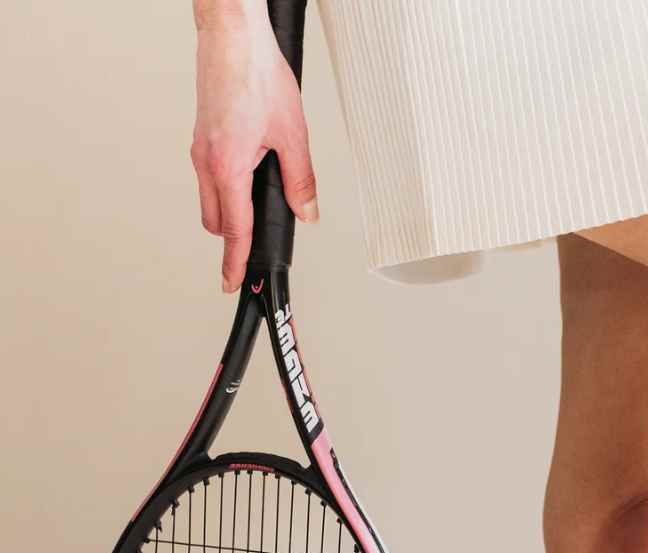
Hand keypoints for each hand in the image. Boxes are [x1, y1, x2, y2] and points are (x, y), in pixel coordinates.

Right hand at [191, 2, 317, 292]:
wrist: (232, 34)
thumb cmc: (256, 72)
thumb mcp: (293, 134)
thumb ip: (301, 180)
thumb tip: (308, 211)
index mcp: (227, 166)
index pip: (235, 231)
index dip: (237, 262)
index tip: (234, 283)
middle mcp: (207, 160)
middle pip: (216, 222)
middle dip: (235, 237)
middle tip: (254, 245)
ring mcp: (200, 147)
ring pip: (210, 199)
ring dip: (230, 209)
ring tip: (257, 201)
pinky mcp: (201, 134)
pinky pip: (210, 174)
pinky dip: (227, 184)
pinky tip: (248, 171)